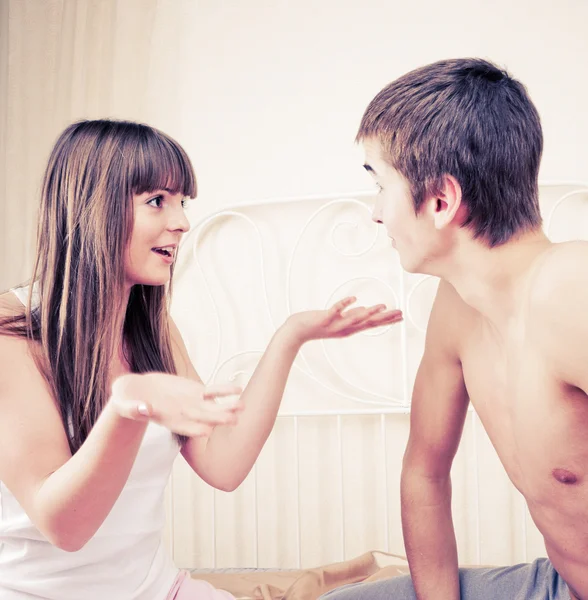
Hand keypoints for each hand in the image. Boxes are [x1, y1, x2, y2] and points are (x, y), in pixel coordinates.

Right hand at [110, 372, 243, 436]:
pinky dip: (224, 390)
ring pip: (213, 406)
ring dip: (227, 406)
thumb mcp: (125, 404)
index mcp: (168, 421)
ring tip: (242, 405)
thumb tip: (143, 409)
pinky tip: (238, 389)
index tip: (206, 430)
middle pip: (204, 418)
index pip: (185, 428)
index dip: (195, 429)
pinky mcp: (195, 391)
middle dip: (218, 419)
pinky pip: (213, 391)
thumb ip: (134, 409)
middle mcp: (184, 415)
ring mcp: (192, 403)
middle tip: (234, 419)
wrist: (136, 392)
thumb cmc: (127, 401)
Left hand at [284, 296, 402, 344]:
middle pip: (368, 323)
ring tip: (382, 306)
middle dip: (384, 318)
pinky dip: (344, 305)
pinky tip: (353, 299)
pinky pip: (335, 311)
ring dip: (368, 312)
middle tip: (400, 313)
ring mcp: (334, 325)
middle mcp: (344, 329)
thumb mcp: (338, 321)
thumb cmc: (316, 324)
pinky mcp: (324, 319)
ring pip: (354, 319)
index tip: (400, 316)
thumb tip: (364, 309)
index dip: (386, 321)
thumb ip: (351, 316)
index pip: (371, 324)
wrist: (296, 331)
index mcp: (349, 329)